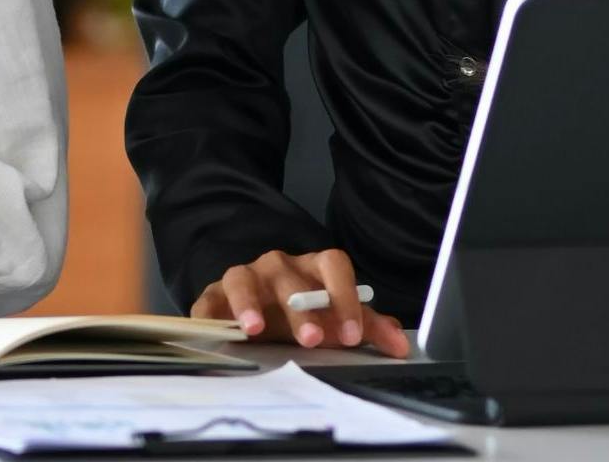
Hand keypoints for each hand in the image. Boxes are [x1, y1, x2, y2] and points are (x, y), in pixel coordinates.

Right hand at [190, 249, 410, 357]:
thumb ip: (367, 326)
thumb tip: (400, 344)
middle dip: (301, 308)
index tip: (351, 335)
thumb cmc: (301, 310)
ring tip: (255, 329)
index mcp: (312, 268)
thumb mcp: (335, 316)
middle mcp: (278, 266)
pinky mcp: (215, 294)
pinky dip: (208, 312)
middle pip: (289, 278)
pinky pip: (208, 297)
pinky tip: (213, 328)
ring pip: (244, 278)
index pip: (333, 265)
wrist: (257, 301)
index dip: (344, 296)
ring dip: (250, 302)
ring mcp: (245, 276)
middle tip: (312, 339)